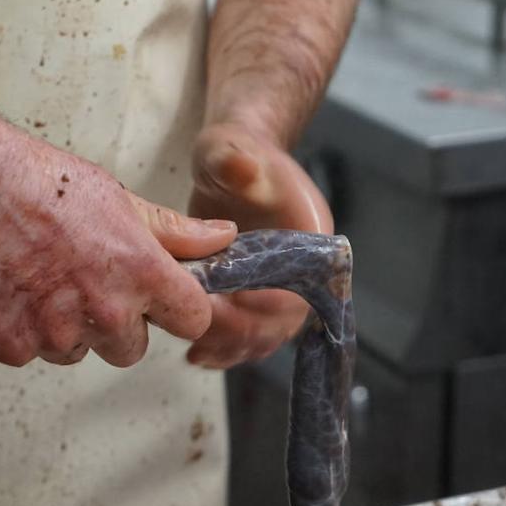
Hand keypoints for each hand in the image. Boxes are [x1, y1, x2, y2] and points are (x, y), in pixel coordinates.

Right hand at [0, 118, 237, 367]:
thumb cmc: (29, 179)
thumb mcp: (116, 197)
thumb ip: (173, 232)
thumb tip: (221, 240)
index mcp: (139, 270)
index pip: (192, 319)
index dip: (175, 311)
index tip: (158, 302)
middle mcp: (103, 308)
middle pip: (130, 348)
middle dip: (111, 324)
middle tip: (78, 281)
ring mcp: (55, 331)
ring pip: (74, 352)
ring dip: (60, 328)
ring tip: (34, 276)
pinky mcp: (11, 345)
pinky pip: (27, 354)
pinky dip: (15, 331)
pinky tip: (5, 289)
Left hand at [187, 121, 331, 368]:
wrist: (234, 161)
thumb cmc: (235, 154)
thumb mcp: (229, 150)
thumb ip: (233, 159)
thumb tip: (241, 167)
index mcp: (309, 240)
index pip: (296, 290)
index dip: (261, 308)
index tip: (222, 308)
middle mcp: (301, 271)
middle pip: (280, 323)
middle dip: (242, 336)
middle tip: (198, 338)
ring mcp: (278, 286)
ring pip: (263, 334)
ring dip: (232, 348)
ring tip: (196, 354)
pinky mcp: (254, 295)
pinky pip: (247, 332)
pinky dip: (225, 346)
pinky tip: (196, 354)